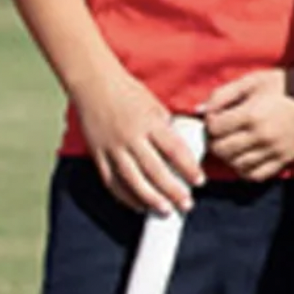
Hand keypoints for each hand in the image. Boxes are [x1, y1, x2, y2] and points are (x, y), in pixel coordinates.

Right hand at [75, 70, 203, 214]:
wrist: (92, 83)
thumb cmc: (128, 92)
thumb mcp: (154, 105)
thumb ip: (166, 129)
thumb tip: (182, 154)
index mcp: (149, 122)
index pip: (174, 149)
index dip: (188, 168)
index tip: (200, 181)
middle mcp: (131, 136)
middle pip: (155, 169)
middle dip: (173, 190)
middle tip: (187, 204)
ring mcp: (113, 147)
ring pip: (133, 180)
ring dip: (151, 198)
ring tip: (166, 210)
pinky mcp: (98, 155)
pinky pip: (112, 181)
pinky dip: (126, 196)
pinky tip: (139, 206)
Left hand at [202, 69, 293, 180]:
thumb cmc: (285, 85)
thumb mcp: (252, 81)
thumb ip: (223, 95)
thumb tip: (199, 111)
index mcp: (251, 115)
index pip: (214, 128)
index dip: (210, 123)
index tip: (216, 118)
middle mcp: (261, 137)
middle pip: (221, 150)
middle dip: (215, 141)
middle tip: (220, 133)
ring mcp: (273, 151)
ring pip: (236, 165)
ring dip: (228, 156)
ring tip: (232, 144)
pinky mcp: (284, 160)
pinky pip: (256, 175)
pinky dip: (245, 169)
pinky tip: (245, 157)